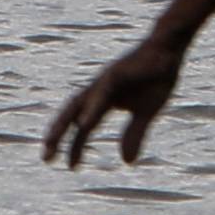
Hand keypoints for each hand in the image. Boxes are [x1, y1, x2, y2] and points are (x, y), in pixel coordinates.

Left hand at [45, 0, 214, 165]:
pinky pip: (100, 94)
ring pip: (78, 103)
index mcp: (103, 99)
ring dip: (64, 123)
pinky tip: (85, 124)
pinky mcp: (117, 73)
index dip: (75, 145)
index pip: (82, 125)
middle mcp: (98, 90)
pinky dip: (90, 109)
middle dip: (56, 135)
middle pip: (70, 113)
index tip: (70, 166)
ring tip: (53, 142)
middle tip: (46, 158)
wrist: (169, 48)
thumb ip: (134, 134)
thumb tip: (126, 162)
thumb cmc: (156, 77)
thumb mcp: (147, 112)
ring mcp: (105, 80)